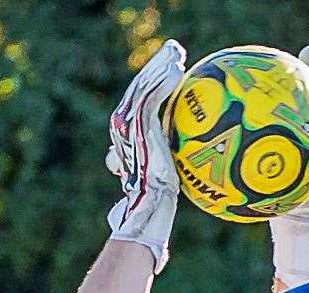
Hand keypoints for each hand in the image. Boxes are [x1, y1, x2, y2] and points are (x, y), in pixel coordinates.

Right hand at [105, 39, 185, 273]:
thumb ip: (167, 179)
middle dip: (154, 71)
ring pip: (142, 91)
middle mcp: (124, 136)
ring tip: (176, 54)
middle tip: (173, 55)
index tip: (169, 80)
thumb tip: (184, 185)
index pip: (138, 111)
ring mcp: (128, 132)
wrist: (144, 222)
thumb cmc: (154, 218)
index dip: (152, 91)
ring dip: (158, 69)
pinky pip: (151, 101)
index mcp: (128, 146)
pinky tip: (179, 71)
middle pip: (138, 94)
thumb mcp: (163, 193)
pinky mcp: (137, 133)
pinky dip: (162, 84)